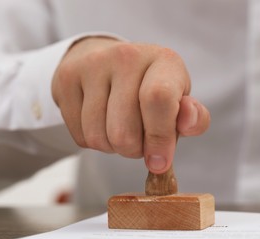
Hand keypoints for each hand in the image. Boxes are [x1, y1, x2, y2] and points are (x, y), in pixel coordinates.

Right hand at [52, 37, 209, 173]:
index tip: (159, 162)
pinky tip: (102, 124)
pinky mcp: (67, 78)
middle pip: (123, 131)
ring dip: (112, 148)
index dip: (159, 138)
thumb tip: (189, 121)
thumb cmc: (150, 88)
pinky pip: (79, 136)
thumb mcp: (178, 101)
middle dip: (133, 150)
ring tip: (121, 130)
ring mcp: (92, 65)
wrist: (109, 63)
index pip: (157, 100)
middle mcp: (126, 56)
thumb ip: (193, 118)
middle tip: (139, 139)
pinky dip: (93, 142)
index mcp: (163, 61)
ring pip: (98, 137)